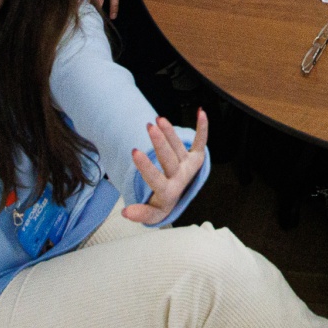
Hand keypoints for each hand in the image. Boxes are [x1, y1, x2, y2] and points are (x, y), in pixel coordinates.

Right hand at [122, 110, 209, 224]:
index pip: (156, 179)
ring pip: (179, 147)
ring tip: (159, 119)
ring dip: (170, 132)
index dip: (146, 166)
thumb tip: (125, 212)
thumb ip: (140, 214)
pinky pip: (201, 142)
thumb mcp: (152, 213)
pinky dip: (202, 128)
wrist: (179, 198)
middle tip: (149, 127)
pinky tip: (201, 113)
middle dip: (160, 143)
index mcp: (168, 192)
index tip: (134, 152)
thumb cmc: (161, 203)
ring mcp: (189, 166)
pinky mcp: (197, 157)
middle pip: (170, 159)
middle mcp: (180, 178)